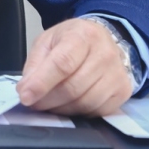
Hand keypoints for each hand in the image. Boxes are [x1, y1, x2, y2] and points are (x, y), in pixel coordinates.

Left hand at [15, 18, 132, 115]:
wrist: (103, 40)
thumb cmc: (71, 40)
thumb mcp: (47, 41)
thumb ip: (35, 64)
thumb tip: (26, 90)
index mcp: (82, 35)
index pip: (62, 63)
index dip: (42, 83)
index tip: (25, 96)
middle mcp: (104, 54)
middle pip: (72, 87)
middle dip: (47, 100)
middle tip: (34, 102)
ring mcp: (117, 74)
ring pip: (84, 103)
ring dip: (61, 109)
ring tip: (50, 102)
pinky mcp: (123, 91)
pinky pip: (97, 111)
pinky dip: (78, 112)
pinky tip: (68, 104)